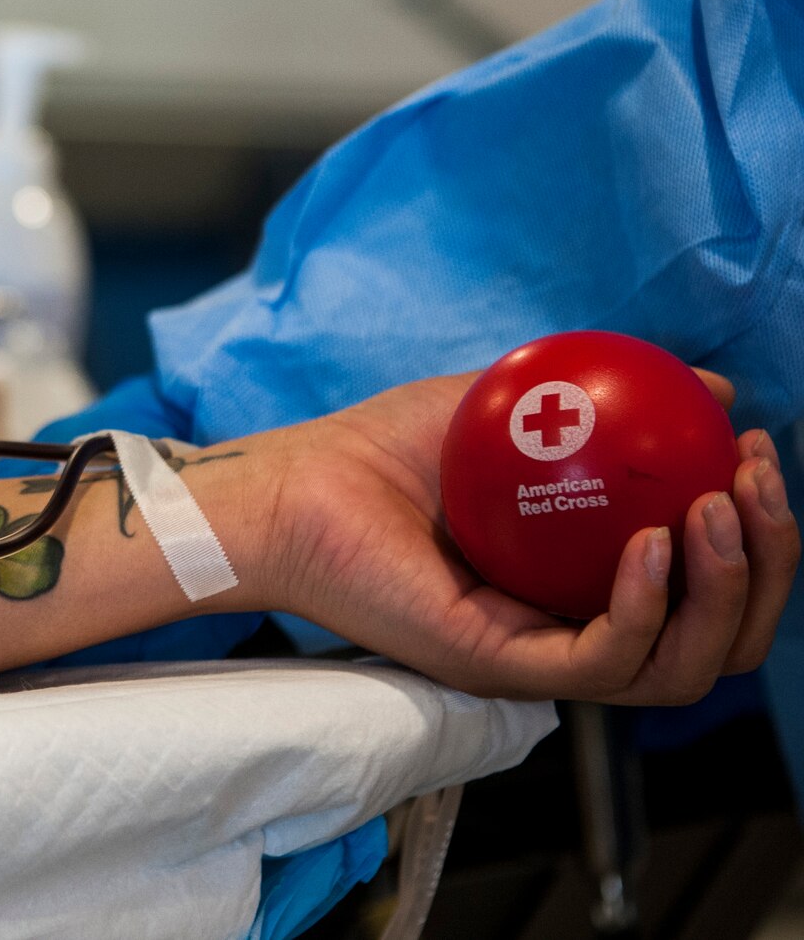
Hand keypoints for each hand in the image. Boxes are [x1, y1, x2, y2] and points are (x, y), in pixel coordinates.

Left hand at [260, 372, 797, 702]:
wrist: (296, 483)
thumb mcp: (515, 402)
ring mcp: (538, 658)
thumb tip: (713, 384)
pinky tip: (648, 542)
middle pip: (719, 642)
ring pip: (679, 667)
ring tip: (716, 509)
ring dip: (724, 593)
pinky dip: (641, 610)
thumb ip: (609, 394)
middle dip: (769, 568)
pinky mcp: (498, 666)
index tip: (756, 451)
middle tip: (753, 481)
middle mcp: (572, 632)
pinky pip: (600, 663)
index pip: (710, 594)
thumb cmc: (382, 449)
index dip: (761, 538)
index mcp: (586, 586)